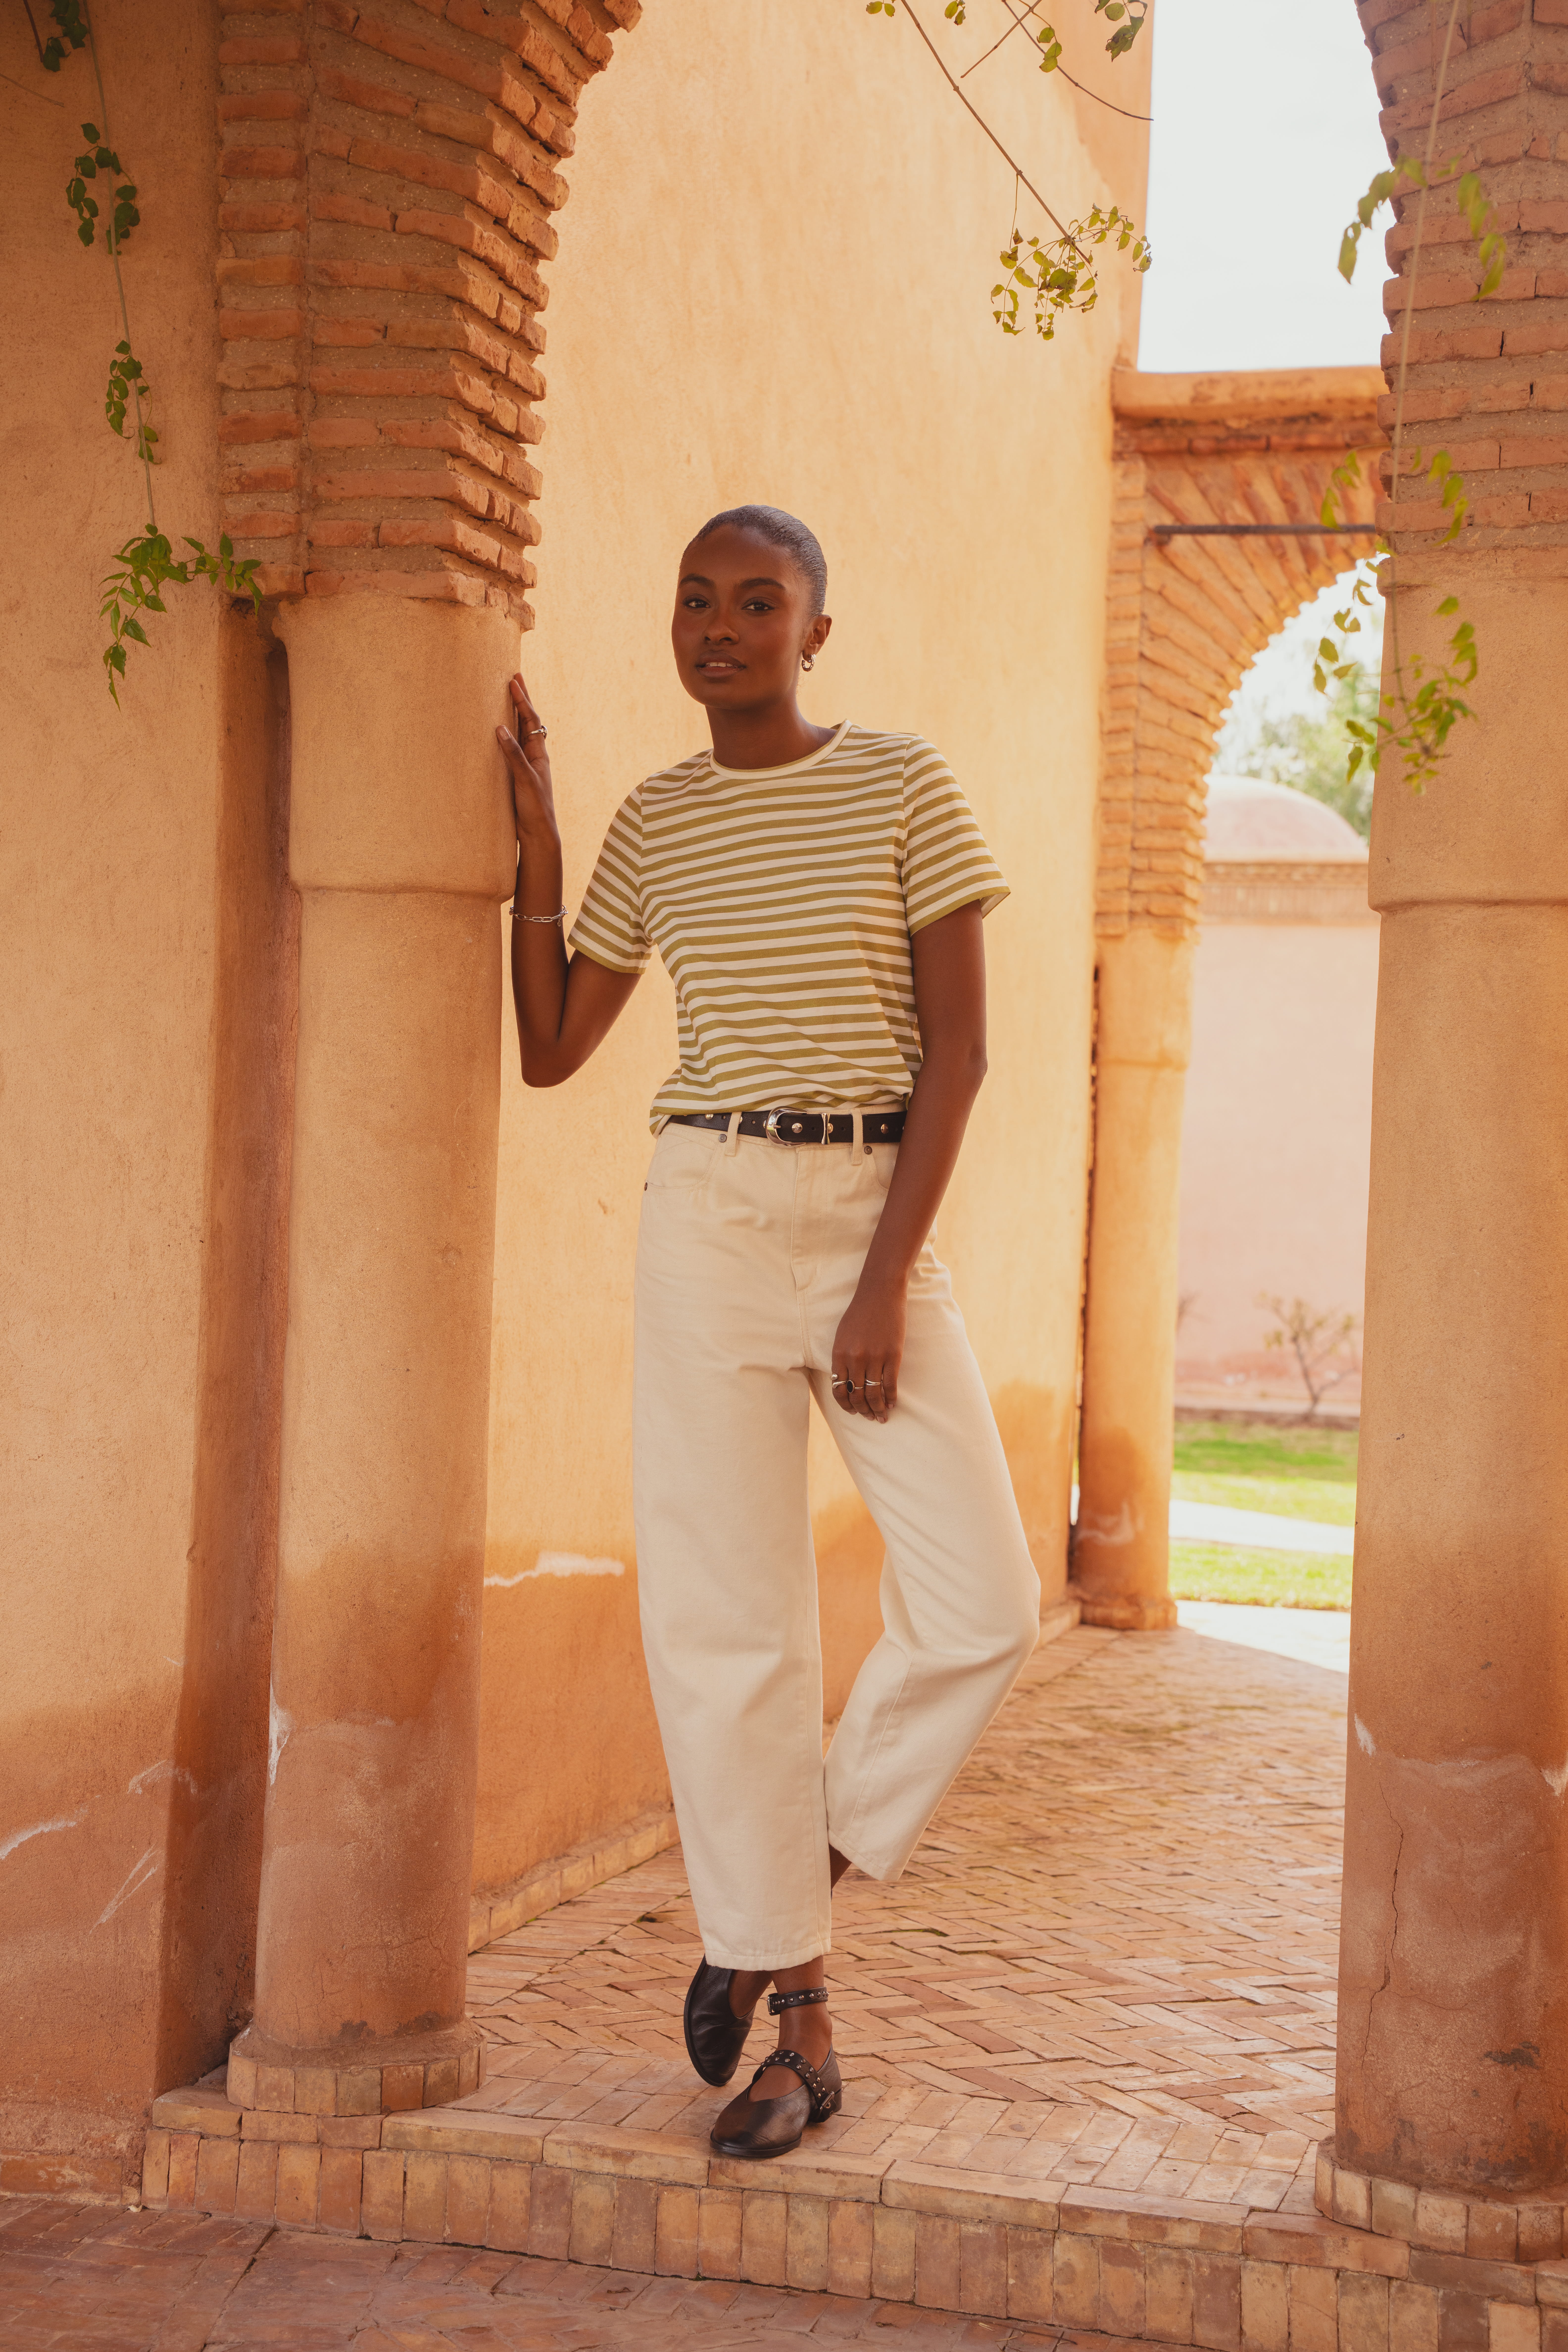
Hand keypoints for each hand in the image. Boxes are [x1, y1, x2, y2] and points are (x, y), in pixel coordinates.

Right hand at [495, 671, 558, 848]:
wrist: (537, 834)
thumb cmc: (535, 808)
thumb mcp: (525, 779)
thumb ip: (513, 754)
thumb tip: (501, 728)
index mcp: (539, 754)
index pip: (530, 720)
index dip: (522, 700)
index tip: (514, 681)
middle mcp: (534, 756)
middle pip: (527, 722)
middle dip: (521, 700)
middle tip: (514, 679)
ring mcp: (525, 765)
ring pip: (519, 734)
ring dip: (513, 715)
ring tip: (506, 697)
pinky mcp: (516, 776)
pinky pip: (511, 749)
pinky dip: (506, 735)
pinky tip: (498, 732)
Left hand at [830, 1276, 905, 1422]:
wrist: (879, 1292)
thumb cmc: (860, 1312)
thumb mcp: (842, 1335)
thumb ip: (842, 1358)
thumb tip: (846, 1381)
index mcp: (839, 1354)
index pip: (839, 1390)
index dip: (846, 1405)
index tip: (853, 1411)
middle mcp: (855, 1359)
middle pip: (857, 1396)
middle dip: (863, 1411)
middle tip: (870, 1417)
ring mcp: (874, 1358)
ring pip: (874, 1394)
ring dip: (878, 1409)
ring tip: (882, 1416)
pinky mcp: (892, 1355)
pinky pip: (890, 1384)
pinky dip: (891, 1398)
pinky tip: (893, 1404)